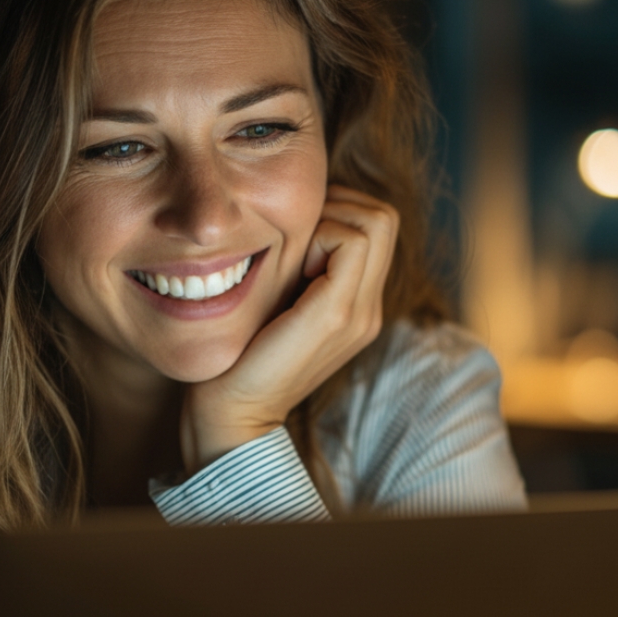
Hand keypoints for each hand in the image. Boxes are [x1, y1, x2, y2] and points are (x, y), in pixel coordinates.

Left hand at [179, 185, 399, 473]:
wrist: (233, 412)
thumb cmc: (240, 351)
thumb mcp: (278, 299)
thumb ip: (297, 266)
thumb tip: (296, 214)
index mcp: (358, 305)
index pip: (378, 223)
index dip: (338, 208)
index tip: (296, 232)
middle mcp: (369, 309)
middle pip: (384, 216)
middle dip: (338, 204)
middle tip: (296, 234)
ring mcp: (360, 313)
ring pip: (375, 221)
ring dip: (329, 218)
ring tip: (295, 252)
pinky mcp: (337, 315)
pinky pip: (350, 242)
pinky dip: (320, 235)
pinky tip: (290, 265)